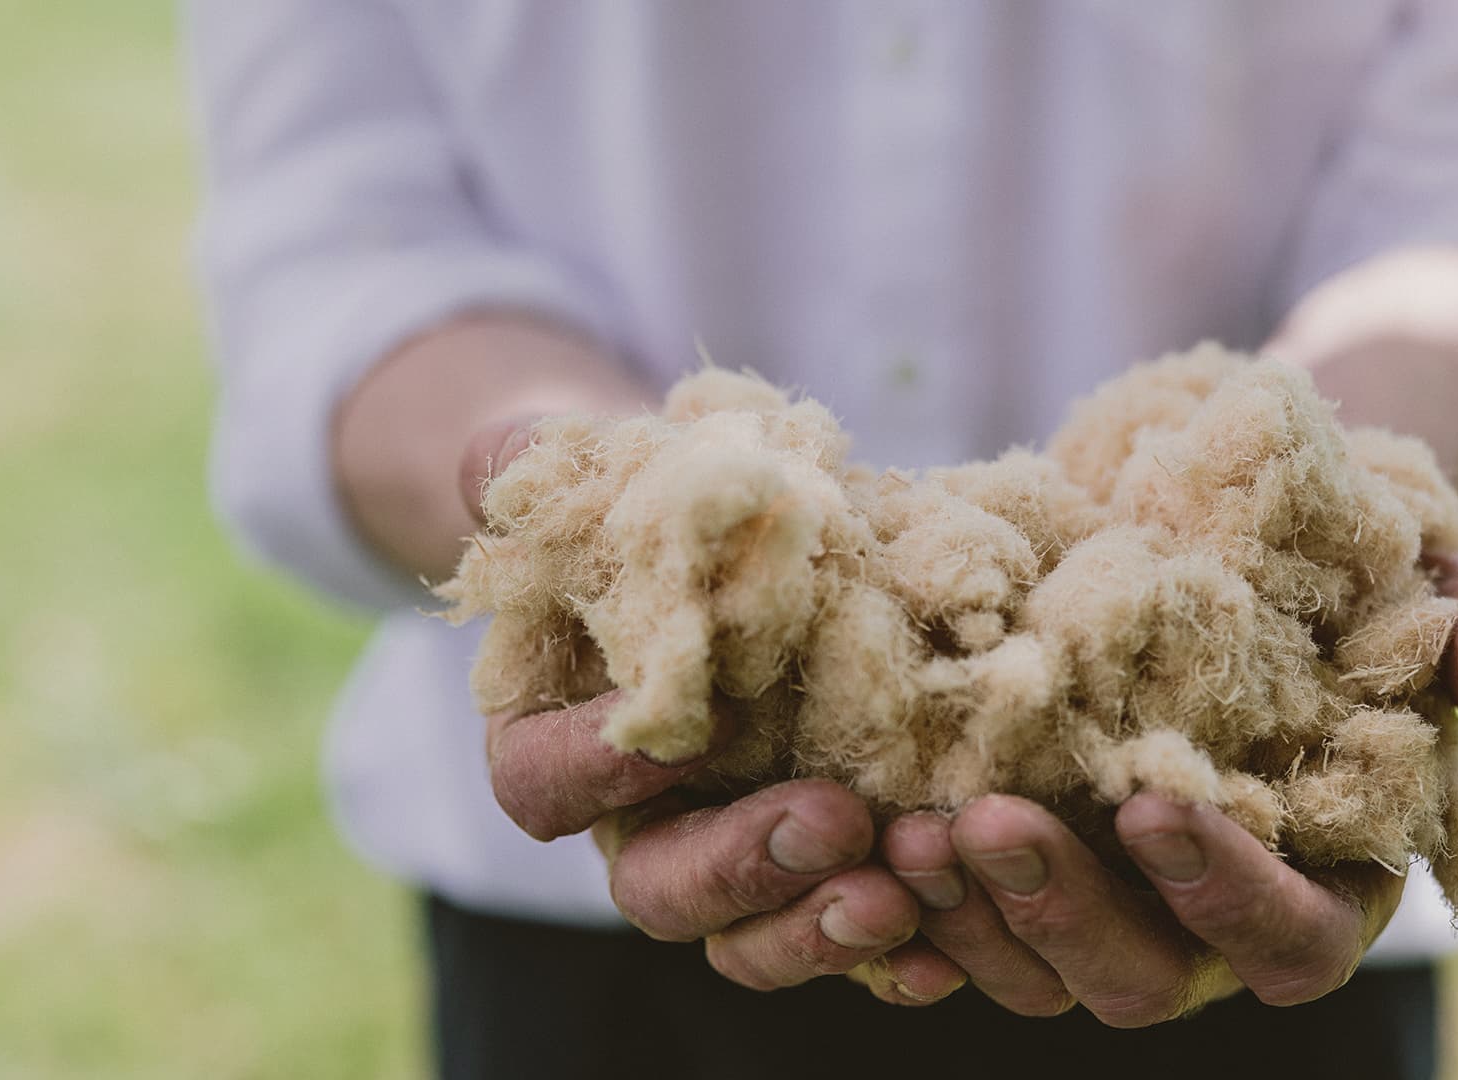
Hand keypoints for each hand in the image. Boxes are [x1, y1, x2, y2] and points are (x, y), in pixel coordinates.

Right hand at [467, 420, 921, 991]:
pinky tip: (950, 936)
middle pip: (660, 885)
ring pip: (755, 932)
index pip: (544, 783)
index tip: (671, 737)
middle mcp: (639, 818)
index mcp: (556, 737)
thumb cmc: (639, 495)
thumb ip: (525, 471)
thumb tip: (507, 472)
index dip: (595, 771)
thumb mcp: (572, 466)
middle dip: (743, 868)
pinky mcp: (826, 860)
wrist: (740, 528)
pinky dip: (899, 945)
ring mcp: (736, 848)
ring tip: (900, 891)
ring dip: (824, 924)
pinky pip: (850, 927)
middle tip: (834, 823)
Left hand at [865, 554, 1457, 1018]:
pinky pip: (954, 926)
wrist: (1234, 557)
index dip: (1225, 889)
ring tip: (899, 830)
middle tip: (982, 822)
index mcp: (1322, 886)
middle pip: (1139, 977)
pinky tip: (857, 834)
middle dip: (1061, 910)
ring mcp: (1104, 905)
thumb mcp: (1439, 595)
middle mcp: (1205, 922)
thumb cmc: (1352, 589)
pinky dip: (908, 899)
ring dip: (964, 913)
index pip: (1287, 938)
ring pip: (1029, 966)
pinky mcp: (1019, 870)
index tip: (1153, 803)